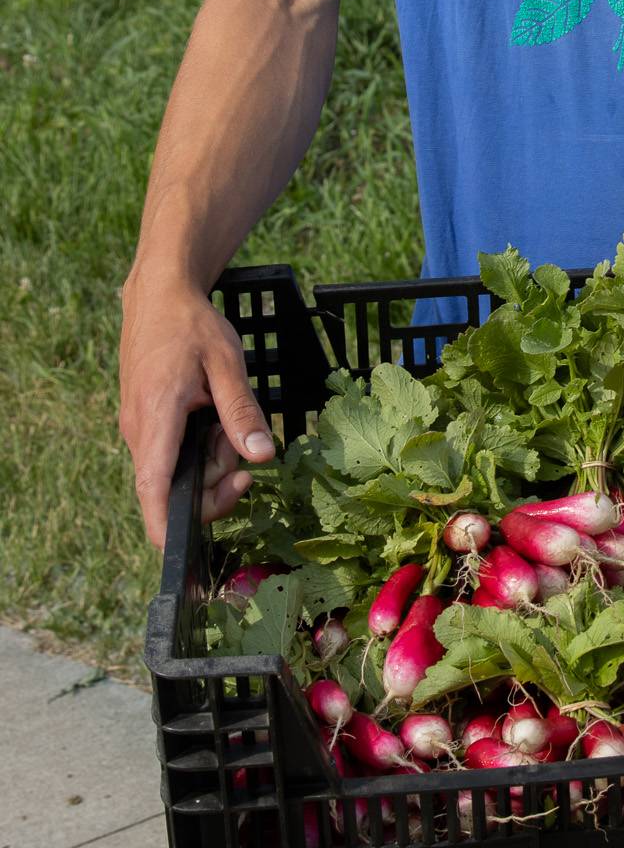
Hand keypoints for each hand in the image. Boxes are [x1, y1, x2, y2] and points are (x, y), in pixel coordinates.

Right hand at [119, 274, 275, 548]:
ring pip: (171, 474)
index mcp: (155, 418)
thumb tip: (261, 457)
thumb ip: (242, 412)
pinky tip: (213, 424)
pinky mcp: (144, 424)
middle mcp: (138, 431)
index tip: (183, 553)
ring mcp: (137, 429)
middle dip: (212, 486)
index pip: (152, 489)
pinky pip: (168, 457)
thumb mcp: (226, 363)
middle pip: (168, 490)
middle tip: (243, 457)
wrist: (158, 294)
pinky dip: (195, 453)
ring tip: (228, 428)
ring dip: (206, 465)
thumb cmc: (192, 325)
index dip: (166, 527)